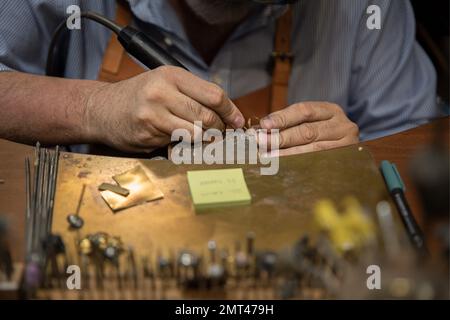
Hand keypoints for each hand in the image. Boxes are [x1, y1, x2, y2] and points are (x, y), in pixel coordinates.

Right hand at [85, 66, 243, 152]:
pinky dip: (184, 145)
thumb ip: (193, 94)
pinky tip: (177, 140)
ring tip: (203, 138)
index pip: (214, 94)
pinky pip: (178, 144)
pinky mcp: (147, 134)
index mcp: (172, 75)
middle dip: (219, 128)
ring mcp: (153, 114)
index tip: (238, 121)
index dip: (230, 111)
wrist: (102, 109)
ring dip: (204, 139)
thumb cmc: (139, 96)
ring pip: (196, 133)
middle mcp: (162, 92)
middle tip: (221, 133)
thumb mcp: (165, 83)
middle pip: (207, 116)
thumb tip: (226, 113)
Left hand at [259, 102, 358, 155]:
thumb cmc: (323, 136)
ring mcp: (348, 144)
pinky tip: (284, 166)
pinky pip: (318, 164)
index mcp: (331, 111)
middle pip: (307, 131)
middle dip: (280, 137)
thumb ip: (289, 123)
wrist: (353, 157)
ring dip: (286, 154)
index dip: (282, 117)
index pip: (304, 110)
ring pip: (312, 150)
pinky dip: (298, 165)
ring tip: (268, 156)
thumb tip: (262, 129)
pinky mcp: (347, 162)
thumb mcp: (311, 123)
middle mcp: (342, 125)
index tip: (264, 125)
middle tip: (261, 142)